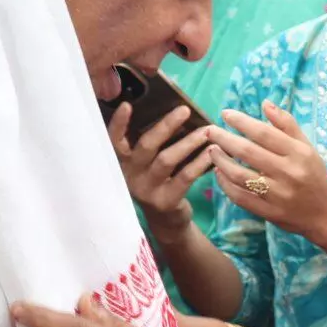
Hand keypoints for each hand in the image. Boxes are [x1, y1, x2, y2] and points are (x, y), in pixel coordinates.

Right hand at [109, 102, 214, 235]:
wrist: (167, 221)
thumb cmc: (160, 182)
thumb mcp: (150, 164)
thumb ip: (154, 144)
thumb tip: (175, 112)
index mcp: (124, 162)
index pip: (115, 140)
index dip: (118, 123)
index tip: (127, 105)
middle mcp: (131, 175)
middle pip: (146, 145)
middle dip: (166, 126)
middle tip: (185, 110)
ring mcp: (147, 190)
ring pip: (166, 160)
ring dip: (188, 142)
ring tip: (207, 131)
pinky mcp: (165, 201)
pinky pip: (184, 177)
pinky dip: (199, 162)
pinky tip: (212, 152)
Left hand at [209, 102, 326, 247]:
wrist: (326, 214)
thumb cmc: (314, 175)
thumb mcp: (307, 147)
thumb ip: (287, 124)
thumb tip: (265, 103)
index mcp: (298, 153)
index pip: (264, 133)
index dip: (242, 122)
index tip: (225, 114)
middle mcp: (288, 173)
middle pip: (248, 152)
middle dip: (224, 139)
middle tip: (209, 130)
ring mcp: (277, 195)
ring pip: (240, 176)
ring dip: (221, 161)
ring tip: (211, 150)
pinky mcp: (269, 212)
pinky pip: (240, 197)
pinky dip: (225, 184)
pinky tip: (219, 173)